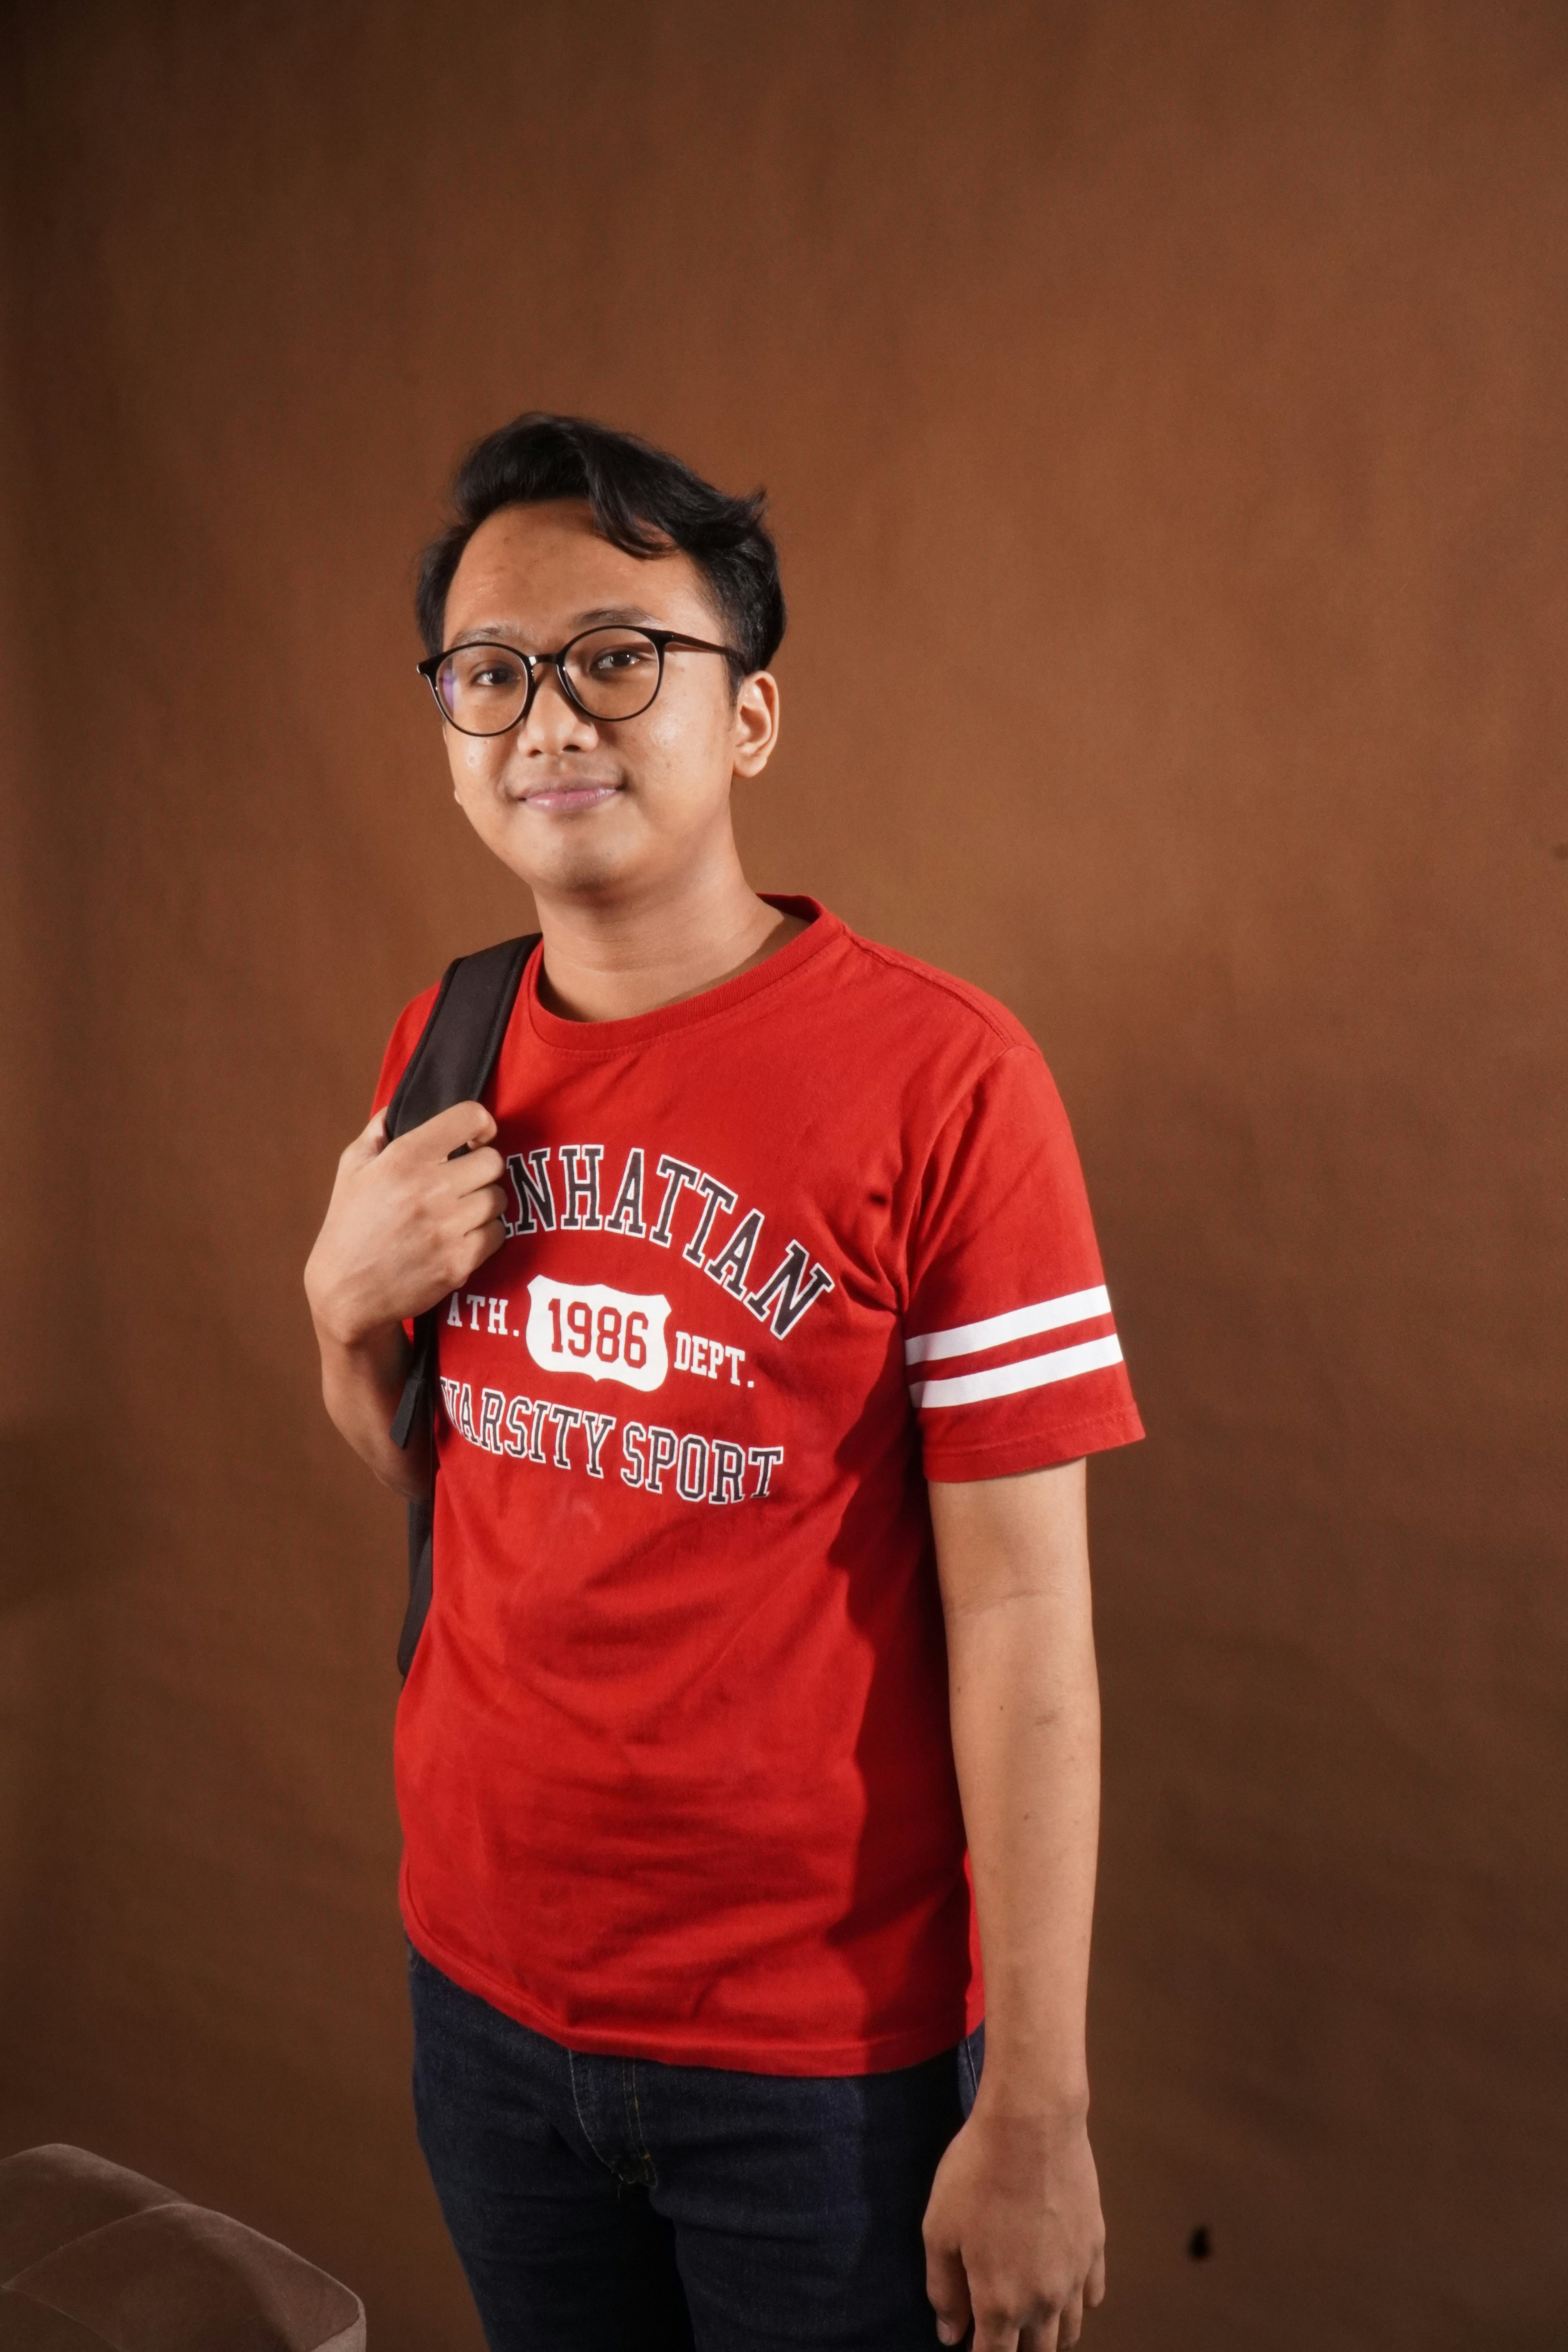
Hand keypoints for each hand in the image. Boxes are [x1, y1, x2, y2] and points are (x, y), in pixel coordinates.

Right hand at [304, 1101, 509, 1346]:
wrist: (345, 1292)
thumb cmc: (349, 1225)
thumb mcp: (352, 1168)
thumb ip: (379, 1130)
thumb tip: (403, 1105)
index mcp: (404, 1158)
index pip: (469, 1117)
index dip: (480, 1123)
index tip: (475, 1136)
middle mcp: (429, 1189)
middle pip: (494, 1161)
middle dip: (482, 1168)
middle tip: (464, 1180)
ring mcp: (447, 1227)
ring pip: (499, 1199)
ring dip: (485, 1203)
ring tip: (459, 1211)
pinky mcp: (459, 1262)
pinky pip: (498, 1233)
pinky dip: (486, 1234)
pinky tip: (461, 1236)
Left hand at [923, 2102, 1105, 2351]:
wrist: (1032, 2123)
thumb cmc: (976, 2174)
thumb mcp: (939, 2230)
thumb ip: (943, 2289)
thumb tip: (950, 2334)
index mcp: (1001, 2303)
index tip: (972, 2343)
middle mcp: (1045, 2301)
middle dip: (1017, 2349)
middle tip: (999, 2328)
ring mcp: (1076, 2275)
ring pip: (1070, 2331)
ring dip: (1049, 2333)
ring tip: (1030, 2318)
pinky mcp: (1096, 2246)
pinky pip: (1093, 2296)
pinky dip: (1078, 2303)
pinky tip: (1062, 2288)